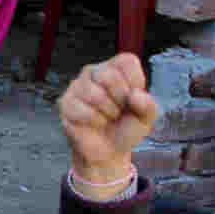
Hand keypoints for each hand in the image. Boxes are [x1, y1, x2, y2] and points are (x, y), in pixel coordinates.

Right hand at [56, 54, 157, 190]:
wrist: (108, 152)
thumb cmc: (125, 129)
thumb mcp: (146, 118)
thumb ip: (149, 106)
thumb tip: (136, 95)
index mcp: (114, 68)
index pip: (126, 61)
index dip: (135, 82)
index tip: (134, 99)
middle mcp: (93, 72)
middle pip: (109, 76)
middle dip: (121, 100)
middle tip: (120, 111)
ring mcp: (77, 86)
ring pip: (96, 95)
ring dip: (109, 113)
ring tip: (108, 118)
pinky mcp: (65, 103)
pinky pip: (84, 111)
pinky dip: (96, 122)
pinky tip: (95, 124)